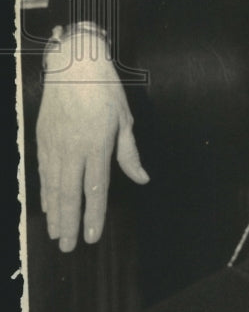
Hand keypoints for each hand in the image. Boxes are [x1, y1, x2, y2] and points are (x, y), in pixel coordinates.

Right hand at [36, 28, 148, 251]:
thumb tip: (142, 179)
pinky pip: (43, 172)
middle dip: (70, 223)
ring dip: (55, 213)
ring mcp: (54, 145)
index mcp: (97, 145)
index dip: (94, 216)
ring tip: (56, 235)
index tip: (93, 238)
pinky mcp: (42, 139)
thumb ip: (129, 153)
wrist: (73, 62)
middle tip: (69, 248)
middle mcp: (72, 149)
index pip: (95, 189)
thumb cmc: (104, 88)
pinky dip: (45, 192)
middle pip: (69, 195)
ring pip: (53, 186)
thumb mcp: (124, 118)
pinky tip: (47, 206)